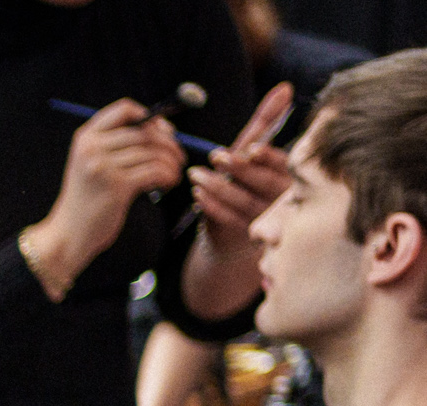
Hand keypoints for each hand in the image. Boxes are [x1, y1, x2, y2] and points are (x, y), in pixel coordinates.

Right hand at [28, 100, 184, 295]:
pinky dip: (168, 176)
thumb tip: (161, 127)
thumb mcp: (91, 164)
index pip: (124, 108)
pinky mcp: (117, 186)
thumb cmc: (86, 200)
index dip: (150, 116)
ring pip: (153, 152)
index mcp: (86, 137)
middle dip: (169, 142)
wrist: (69, 234)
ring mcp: (103, 166)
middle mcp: (92, 148)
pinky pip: (155, 171)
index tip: (162, 131)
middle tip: (178, 156)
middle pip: (145, 131)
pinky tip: (168, 184)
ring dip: (171, 162)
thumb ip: (115, 144)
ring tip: (174, 174)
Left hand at [190, 84, 295, 262]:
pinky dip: (212, 207)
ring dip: (218, 187)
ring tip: (196, 175)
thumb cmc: (247, 180)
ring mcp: (266, 220)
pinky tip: (197, 195)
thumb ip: (267, 121)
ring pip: (244, 202)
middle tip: (216, 156)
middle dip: (239, 169)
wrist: (236, 227)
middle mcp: (283, 199)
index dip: (268, 157)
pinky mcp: (244, 235)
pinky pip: (229, 220)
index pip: (284, 166)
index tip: (250, 148)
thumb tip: (285, 87)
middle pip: (265, 184)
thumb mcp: (255, 149)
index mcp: (291, 176)